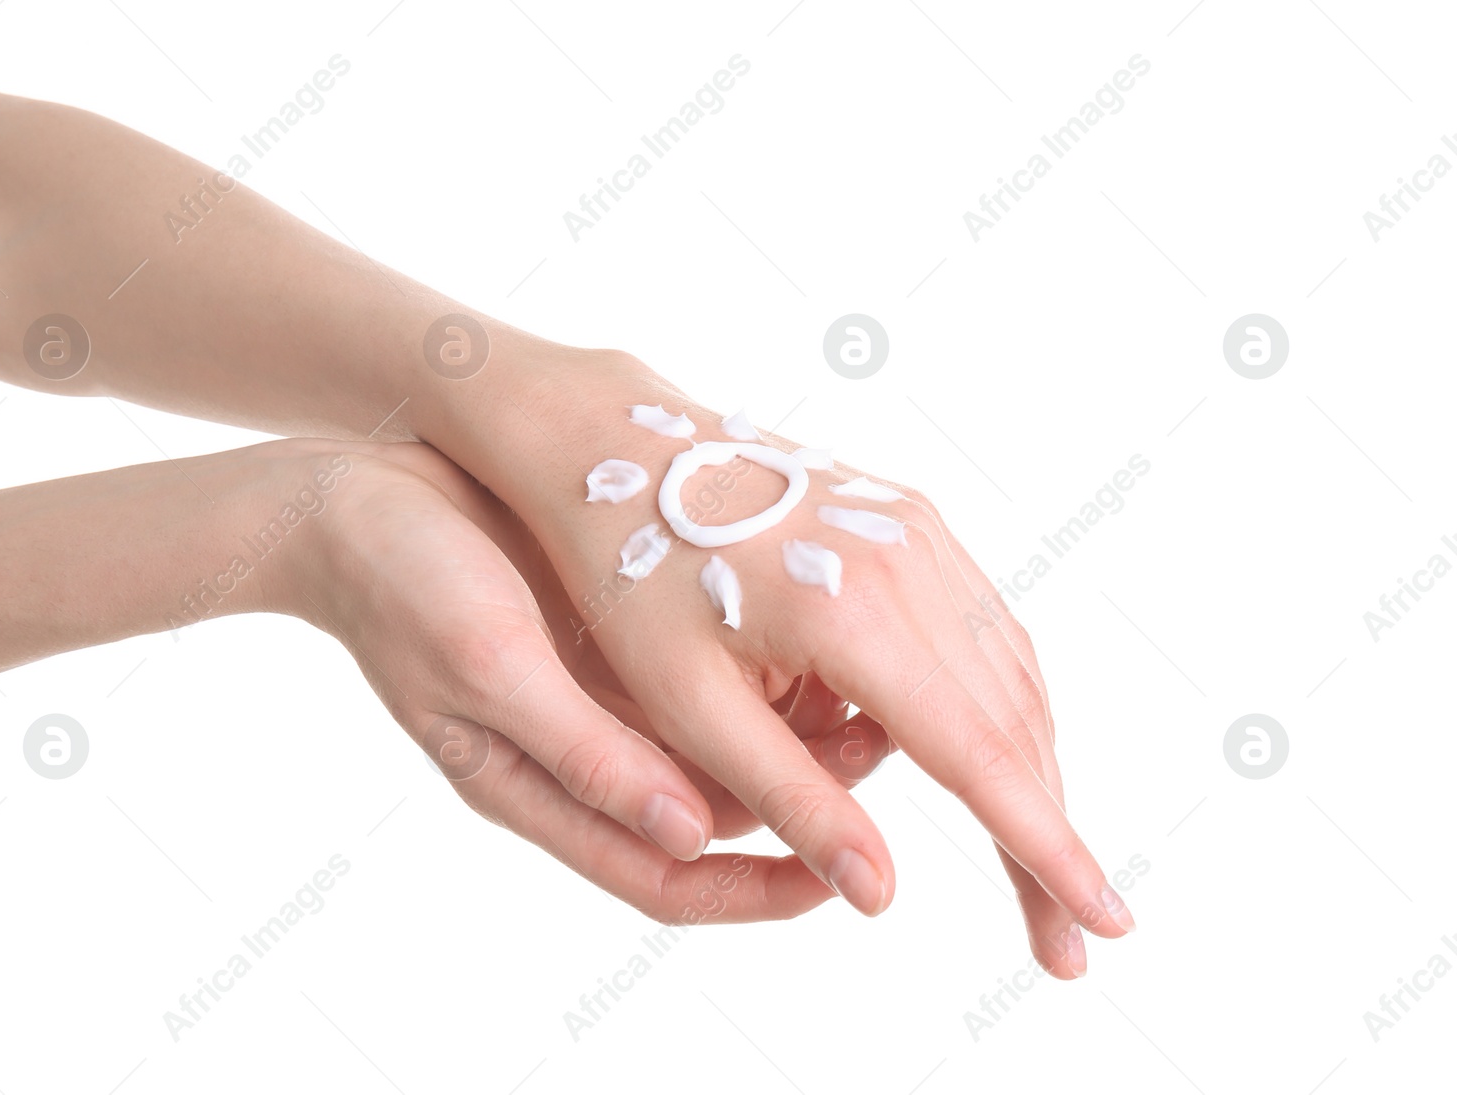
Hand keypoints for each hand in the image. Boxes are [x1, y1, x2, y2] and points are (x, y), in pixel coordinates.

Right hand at [284, 440, 885, 922]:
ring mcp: (601, 699)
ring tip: (874, 698)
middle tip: (886, 756)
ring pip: (720, 747)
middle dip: (803, 804)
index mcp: (542, 790)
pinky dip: (764, 671)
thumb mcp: (491, 668)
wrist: (359, 495)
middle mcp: (584, 757)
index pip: (665, 879)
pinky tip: (814, 639)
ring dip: (797, 733)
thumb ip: (584, 753)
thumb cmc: (406, 584)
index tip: (841, 881)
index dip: (756, 892)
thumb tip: (685, 835)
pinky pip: (705, 678)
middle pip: (712, 815)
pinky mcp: (613, 641)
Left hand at [428, 351, 1129, 976]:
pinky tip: (987, 765)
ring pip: (1010, 678)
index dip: (1047, 852)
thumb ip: (792, 798)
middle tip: (1067, 938)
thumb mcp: (691, 704)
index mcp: (852, 615)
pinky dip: (994, 708)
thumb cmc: (632, 578)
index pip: (979, 759)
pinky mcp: (912, 522)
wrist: (619, 448)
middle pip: (1013, 725)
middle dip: (1045, 834)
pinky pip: (982, 630)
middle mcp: (909, 563)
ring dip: (1028, 775)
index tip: (1104, 924)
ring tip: (1036, 868)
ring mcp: (919, 533)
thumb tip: (880, 897)